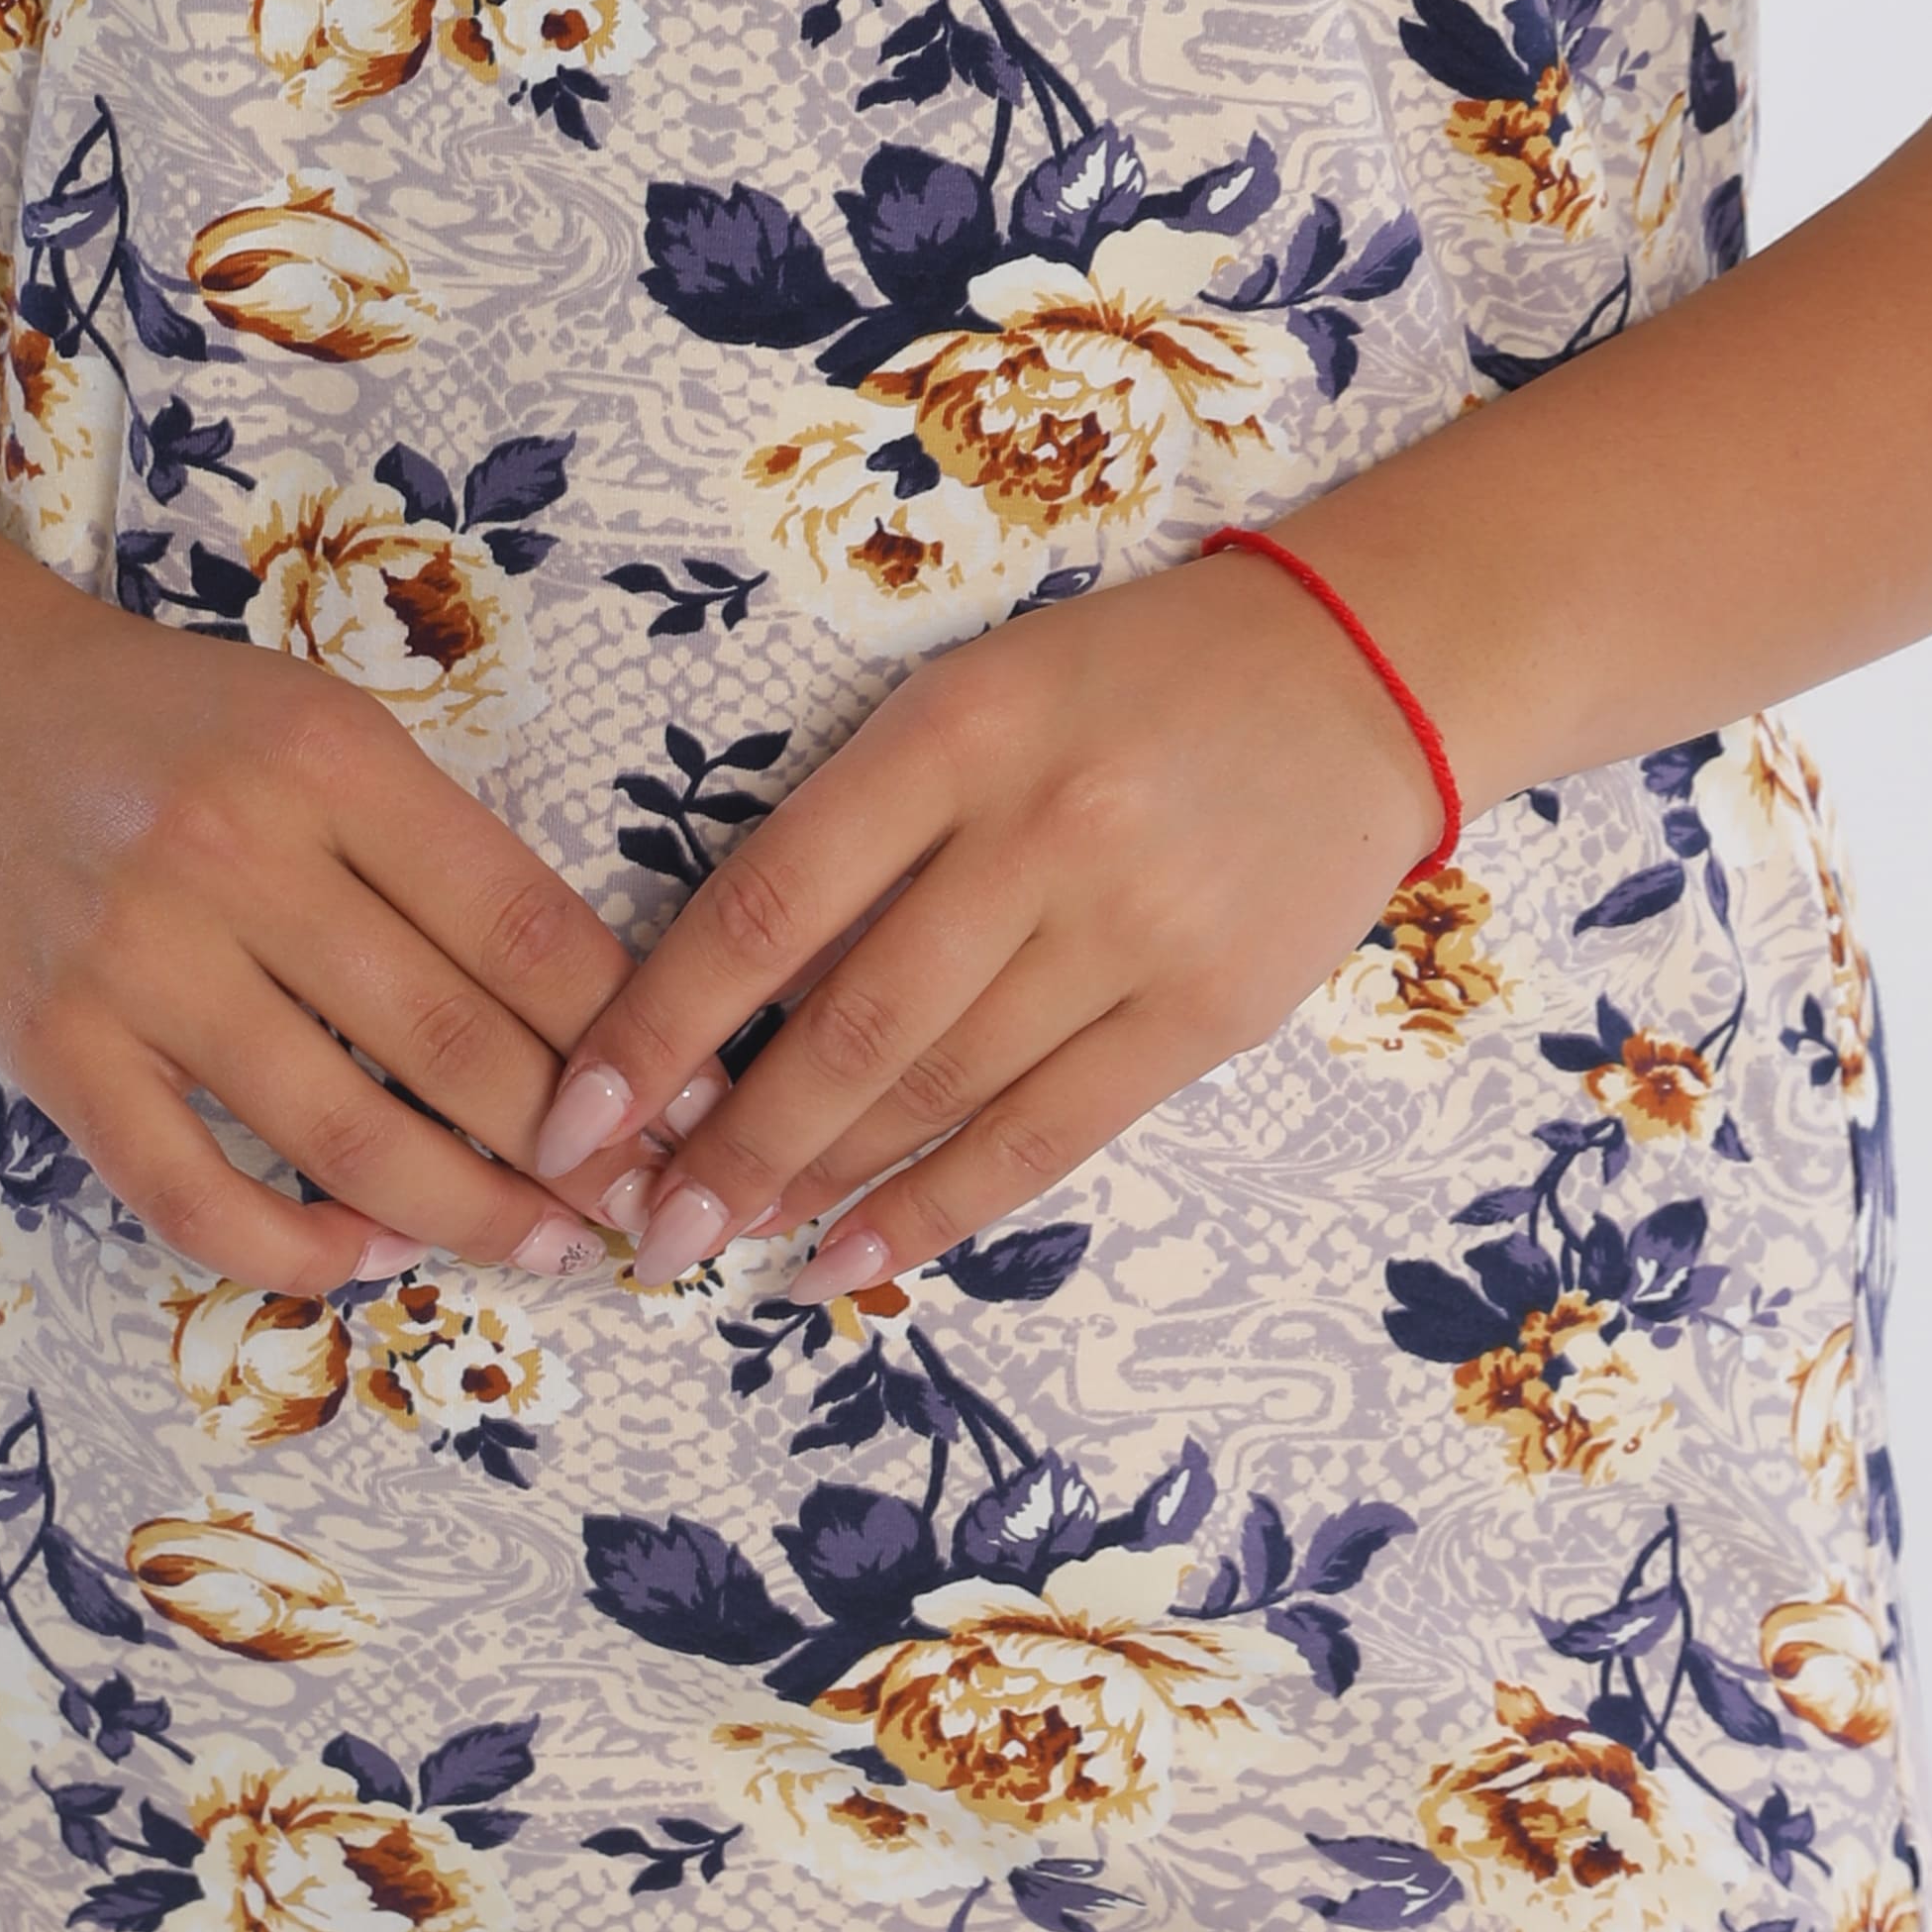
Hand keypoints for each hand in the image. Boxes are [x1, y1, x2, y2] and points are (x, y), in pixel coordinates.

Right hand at [0, 554, 645, 1300]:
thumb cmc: (164, 723)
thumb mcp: (316, 730)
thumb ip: (435, 850)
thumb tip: (595, 1010)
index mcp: (327, 757)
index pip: (519, 926)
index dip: (629, 1035)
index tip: (698, 1104)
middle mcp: (233, 855)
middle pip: (451, 1042)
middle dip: (576, 1149)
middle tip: (649, 1207)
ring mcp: (135, 962)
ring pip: (346, 1135)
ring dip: (469, 1214)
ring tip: (547, 1246)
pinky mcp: (54, 1050)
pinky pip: (194, 1195)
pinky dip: (296, 1249)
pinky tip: (367, 1255)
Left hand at [515, 546, 1441, 1302]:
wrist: (1355, 678)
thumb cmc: (1125, 684)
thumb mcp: (972, 699)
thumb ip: (863, 823)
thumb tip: (722, 996)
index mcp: (952, 733)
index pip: (767, 903)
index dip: (659, 1025)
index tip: (576, 1113)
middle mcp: (1036, 833)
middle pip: (847, 1024)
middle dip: (727, 1143)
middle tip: (642, 1223)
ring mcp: (1130, 932)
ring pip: (937, 1092)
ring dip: (814, 1183)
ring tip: (725, 1241)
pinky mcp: (1204, 1015)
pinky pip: (1044, 1138)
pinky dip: (936, 1208)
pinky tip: (853, 1254)